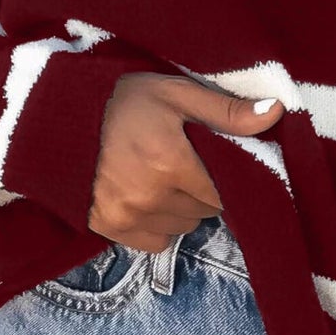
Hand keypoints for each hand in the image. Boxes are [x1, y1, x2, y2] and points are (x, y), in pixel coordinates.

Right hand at [88, 72, 284, 252]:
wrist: (60, 114)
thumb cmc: (123, 99)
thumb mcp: (176, 93)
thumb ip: (226, 111)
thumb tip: (276, 113)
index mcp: (172, 163)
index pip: (225, 193)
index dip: (226, 179)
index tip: (215, 162)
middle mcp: (151, 197)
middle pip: (205, 211)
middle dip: (204, 191)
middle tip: (187, 163)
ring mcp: (127, 216)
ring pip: (183, 226)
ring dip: (183, 208)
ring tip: (166, 177)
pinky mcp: (108, 228)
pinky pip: (155, 241)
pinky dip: (160, 224)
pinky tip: (148, 196)